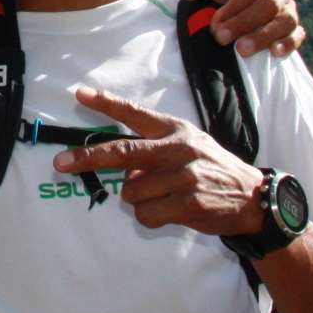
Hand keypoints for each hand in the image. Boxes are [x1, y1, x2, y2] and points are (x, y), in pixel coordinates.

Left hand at [52, 86, 267, 235]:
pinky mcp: (187, 204)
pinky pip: (145, 214)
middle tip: (61, 163)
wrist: (251, 197)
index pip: (135, 113)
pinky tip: (172, 211)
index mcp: (174, 130)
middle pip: (122, 152)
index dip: (106, 103)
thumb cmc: (211, 168)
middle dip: (87, 158)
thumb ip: (155, 146)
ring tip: (164, 196)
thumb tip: (123, 167)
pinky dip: (150, 217)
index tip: (80, 95)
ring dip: (139, 200)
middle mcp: (177, 148)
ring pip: (131, 192)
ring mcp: (183, 176)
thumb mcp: (189, 143)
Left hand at [189, 0, 303, 54]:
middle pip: (270, 6)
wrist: (216, 16)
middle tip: (222, 37)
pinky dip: (287, 44)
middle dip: (245, 22)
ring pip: (285, 21)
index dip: (236, 5)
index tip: (215, 22)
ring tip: (241, 50)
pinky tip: (273, 52)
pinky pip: (297, 36)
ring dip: (263, 36)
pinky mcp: (291, 30)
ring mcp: (288, 8)